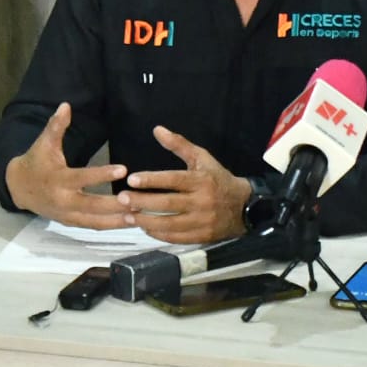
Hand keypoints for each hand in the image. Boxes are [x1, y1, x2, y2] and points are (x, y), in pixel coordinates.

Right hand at [4, 103, 128, 229]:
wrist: (19, 187)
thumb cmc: (37, 161)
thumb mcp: (43, 143)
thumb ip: (56, 126)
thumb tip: (65, 105)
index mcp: (58, 179)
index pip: (82, 178)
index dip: (102, 174)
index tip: (124, 169)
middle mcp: (63, 200)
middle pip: (91, 205)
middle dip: (114, 205)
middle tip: (137, 200)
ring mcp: (66, 215)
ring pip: (94, 221)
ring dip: (116, 221)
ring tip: (139, 216)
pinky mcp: (70, 222)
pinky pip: (92, 226)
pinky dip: (110, 226)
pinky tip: (130, 222)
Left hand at [119, 126, 250, 244]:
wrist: (244, 206)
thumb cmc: (217, 178)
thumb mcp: (202, 158)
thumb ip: (179, 144)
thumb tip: (157, 129)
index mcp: (201, 180)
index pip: (173, 180)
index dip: (152, 179)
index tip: (132, 179)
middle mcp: (202, 201)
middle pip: (168, 203)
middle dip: (143, 202)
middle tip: (122, 199)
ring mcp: (202, 221)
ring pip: (170, 223)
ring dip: (147, 221)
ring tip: (128, 216)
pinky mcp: (202, 236)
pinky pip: (177, 237)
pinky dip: (159, 234)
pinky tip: (145, 228)